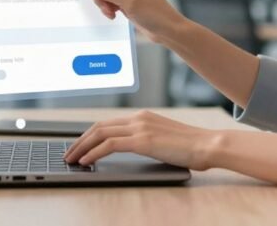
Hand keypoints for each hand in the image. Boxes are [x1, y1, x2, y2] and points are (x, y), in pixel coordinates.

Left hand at [63, 110, 220, 169]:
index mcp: (143, 116)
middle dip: (80, 140)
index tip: (79, 145)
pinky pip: (109, 145)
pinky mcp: (142, 141)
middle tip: (69, 153)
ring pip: (100, 134)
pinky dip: (94, 152)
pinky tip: (87, 161)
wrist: (207, 145)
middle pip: (99, 126)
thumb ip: (147, 139)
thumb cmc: (190, 147)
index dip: (90, 134)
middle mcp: (139, 118)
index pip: (108, 123)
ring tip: (72, 159)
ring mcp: (140, 127)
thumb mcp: (164, 139)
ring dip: (82, 147)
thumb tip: (131, 149)